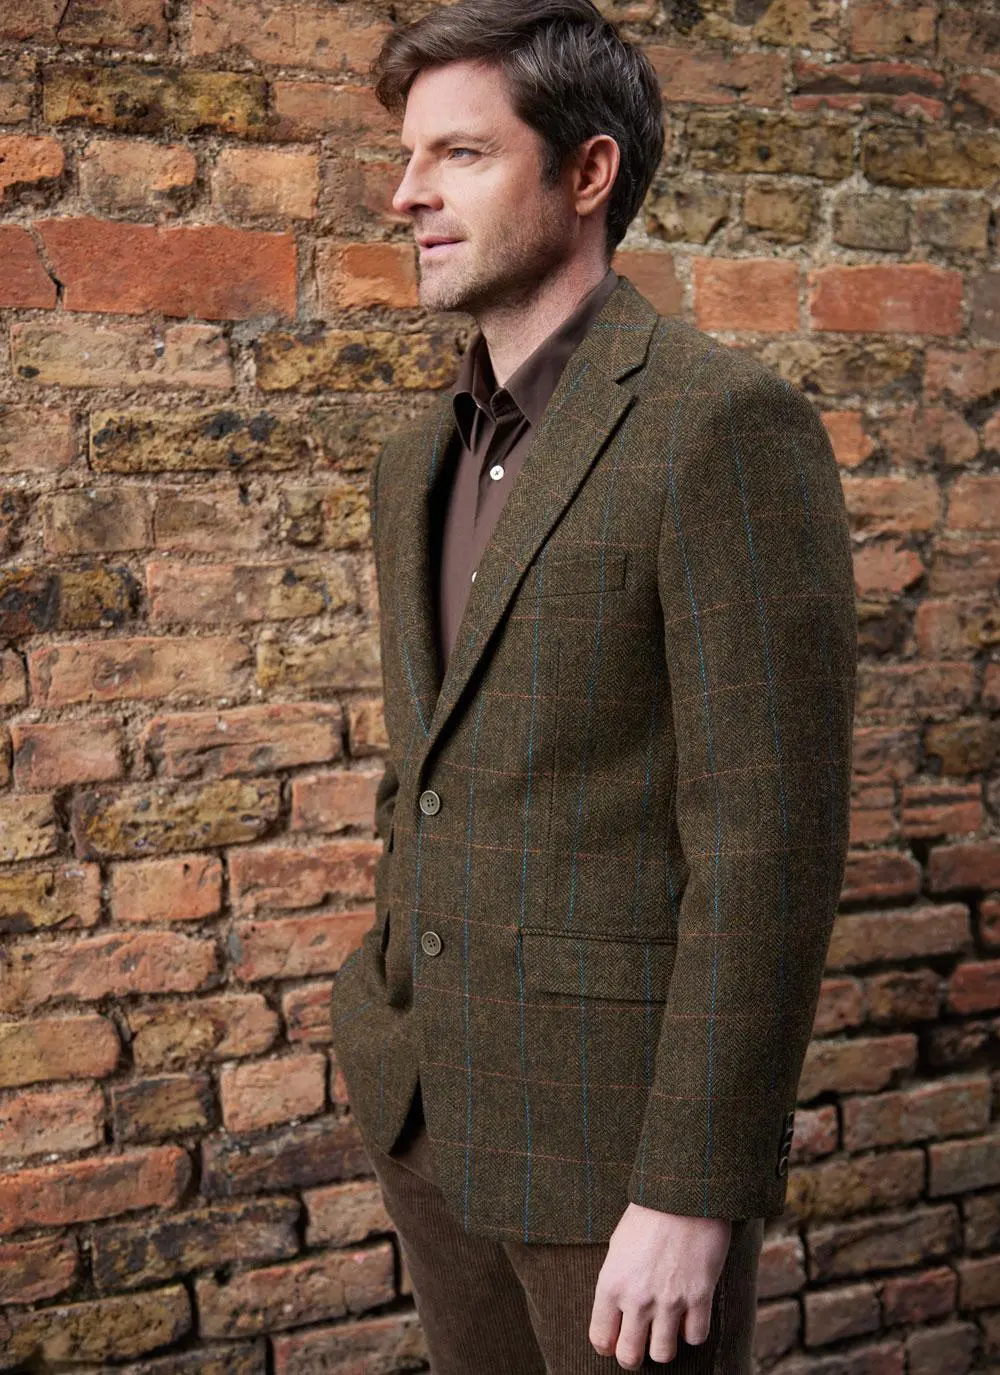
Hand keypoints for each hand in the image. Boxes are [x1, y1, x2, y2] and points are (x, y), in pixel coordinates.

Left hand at [589, 1203, 730, 1367]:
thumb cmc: (648, 1214)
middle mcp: (637, 1298)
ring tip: (666, 1329)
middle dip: (633, 1355)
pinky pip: (695, 1338)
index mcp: (611, 1284)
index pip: (600, 1338)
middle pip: (630, 1356)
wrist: (684, 1193)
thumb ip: (616, 1282)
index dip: (607, 1344)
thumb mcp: (618, 1246)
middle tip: (640, 1342)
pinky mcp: (699, 1296)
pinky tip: (690, 1316)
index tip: (616, 1338)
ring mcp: (669, 1300)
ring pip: (663, 1354)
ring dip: (664, 1346)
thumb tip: (618, 1313)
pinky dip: (693, 1332)